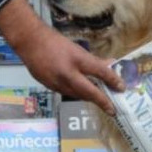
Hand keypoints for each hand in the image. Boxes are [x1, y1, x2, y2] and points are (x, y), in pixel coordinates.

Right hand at [0, 0, 124, 114]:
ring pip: (78, 95)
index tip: (122, 88)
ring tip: (100, 100)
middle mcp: (67, 75)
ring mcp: (57, 83)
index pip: (100, 72)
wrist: (30, 42)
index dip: (113, 80)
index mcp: (76, 61)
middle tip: (113, 108)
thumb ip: (94, 61)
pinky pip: (67, 93)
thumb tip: (111, 65)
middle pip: (89, 92)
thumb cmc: (55, 42)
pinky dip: (77, 94)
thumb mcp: (77, 49)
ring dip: (89, 98)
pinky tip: (82, 92)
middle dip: (102, 101)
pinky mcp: (49, 87)